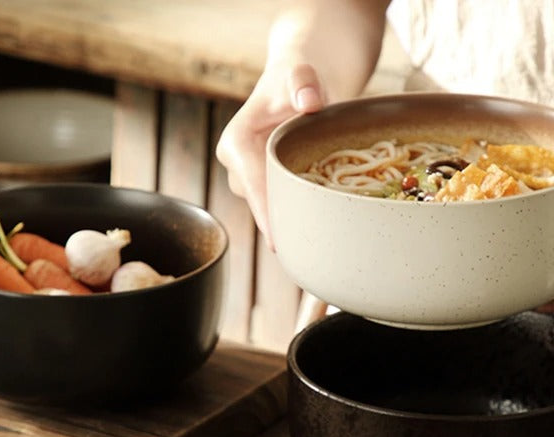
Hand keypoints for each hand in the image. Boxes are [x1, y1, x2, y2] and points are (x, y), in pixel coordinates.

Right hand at [215, 63, 323, 247]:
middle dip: (282, 223)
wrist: (297, 84)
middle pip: (260, 203)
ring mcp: (249, 181)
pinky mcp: (263, 189)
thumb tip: (308, 101)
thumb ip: (303, 82)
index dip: (266, 212)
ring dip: (292, 218)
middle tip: (309, 247)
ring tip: (318, 233)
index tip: (277, 241)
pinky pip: (279, 206)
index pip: (253, 184)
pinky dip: (296, 214)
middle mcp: (236, 168)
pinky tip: (315, 230)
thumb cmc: (297, 77)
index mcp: (235, 143)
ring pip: (270, 208)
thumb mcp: (300, 72)